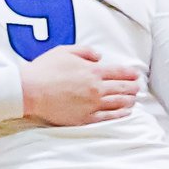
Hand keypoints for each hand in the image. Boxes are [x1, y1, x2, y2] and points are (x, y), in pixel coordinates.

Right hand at [19, 45, 139, 124]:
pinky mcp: (84, 118)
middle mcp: (96, 88)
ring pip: (118, 104)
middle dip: (133, 88)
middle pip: (122, 88)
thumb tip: (99, 57)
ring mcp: (91, 105)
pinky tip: (125, 113)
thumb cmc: (45, 69)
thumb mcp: (65, 51)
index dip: (130, 73)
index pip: (119, 72)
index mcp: (93, 71)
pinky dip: (119, 115)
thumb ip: (86, 52)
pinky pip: (107, 118)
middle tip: (138, 88)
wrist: (30, 90)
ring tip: (134, 100)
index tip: (136, 75)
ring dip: (129, 101)